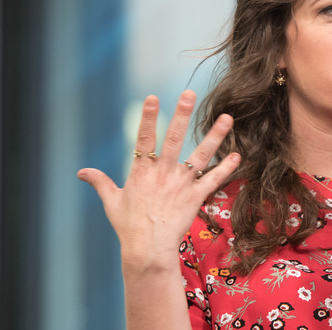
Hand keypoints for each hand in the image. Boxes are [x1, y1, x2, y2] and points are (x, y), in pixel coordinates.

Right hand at [77, 90, 240, 271]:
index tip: (152, 97)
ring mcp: (181, 184)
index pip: (144, 138)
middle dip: (181, 115)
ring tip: (227, 118)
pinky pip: (214, 180)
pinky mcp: (196, 197)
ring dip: (215, 136)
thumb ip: (100, 182)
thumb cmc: (128, 226)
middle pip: (173, 139)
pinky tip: (238, 155)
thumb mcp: (112, 201)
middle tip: (189, 94)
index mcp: (142, 171)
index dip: (147, 117)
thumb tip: (81, 172)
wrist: (147, 249)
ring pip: (201, 155)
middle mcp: (163, 173)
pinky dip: (227, 168)